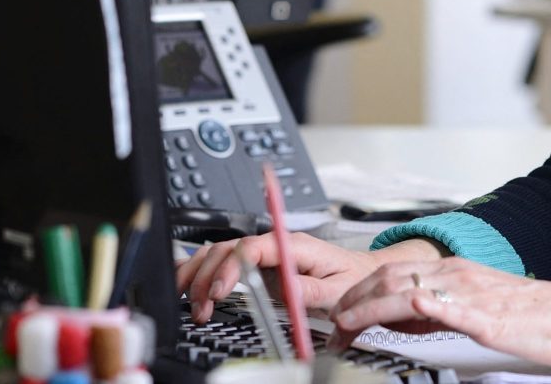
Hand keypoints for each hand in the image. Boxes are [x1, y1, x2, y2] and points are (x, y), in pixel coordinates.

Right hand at [176, 233, 442, 322]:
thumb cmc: (351, 278)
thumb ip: (310, 290)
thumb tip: (287, 291)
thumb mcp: (338, 289)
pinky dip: (202, 269)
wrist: (360, 272)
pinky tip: (189, 284)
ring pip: (220, 251)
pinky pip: (224, 259)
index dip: (231, 267)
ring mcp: (265, 250)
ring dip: (200, 274)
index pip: (254, 246)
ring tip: (191, 302)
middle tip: (201, 307)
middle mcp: (275, 243)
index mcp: (295, 245)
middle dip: (207, 276)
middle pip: (229, 248)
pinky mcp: (259, 261)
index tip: (219, 292)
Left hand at [328, 258, 550, 368]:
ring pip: (409, 290)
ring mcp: (471, 293)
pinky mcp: (488, 317)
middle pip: (390, 277)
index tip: (339, 315)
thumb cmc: (531, 316)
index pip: (392, 273)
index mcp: (453, 270)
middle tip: (332, 324)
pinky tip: (411, 310)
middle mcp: (457, 274)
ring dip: (371, 307)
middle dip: (353, 300)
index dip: (359, 292)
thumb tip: (406, 320)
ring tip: (347, 324)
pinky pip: (452, 308)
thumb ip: (439, 311)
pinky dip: (426, 308)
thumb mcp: (474, 308)